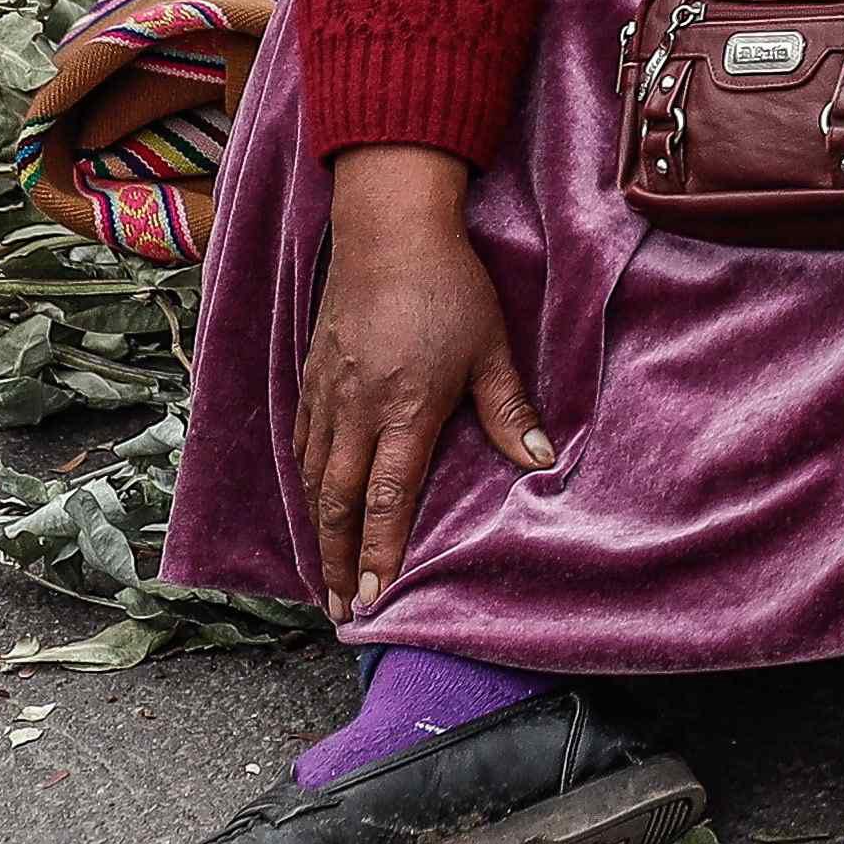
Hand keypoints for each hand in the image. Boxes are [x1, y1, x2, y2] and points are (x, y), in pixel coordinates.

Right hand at [293, 146, 548, 613]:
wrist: (388, 233)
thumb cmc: (450, 287)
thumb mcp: (491, 348)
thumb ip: (510, 410)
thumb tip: (542, 462)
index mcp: (404, 410)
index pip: (386, 500)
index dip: (380, 553)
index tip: (375, 599)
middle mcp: (356, 412)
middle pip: (337, 504)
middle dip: (338, 562)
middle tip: (341, 610)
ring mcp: (326, 396)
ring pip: (313, 480)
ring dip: (318, 532)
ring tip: (325, 575)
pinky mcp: (311, 378)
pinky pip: (302, 445)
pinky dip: (305, 484)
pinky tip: (313, 504)